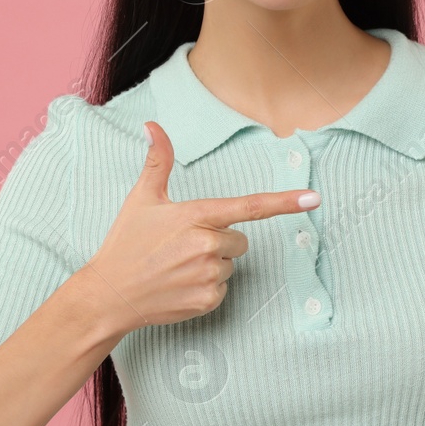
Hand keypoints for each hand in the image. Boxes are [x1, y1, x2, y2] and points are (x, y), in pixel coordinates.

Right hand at [77, 120, 319, 336]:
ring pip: (230, 265)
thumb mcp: (142, 199)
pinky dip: (205, 288)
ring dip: (211, 265)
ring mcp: (208, 275)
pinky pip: (222, 289)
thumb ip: (157, 161)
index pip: (250, 206)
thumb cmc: (126, 244)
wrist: (109, 294)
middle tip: (183, 246)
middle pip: (240, 240)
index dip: (285, 201)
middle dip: (220, 241)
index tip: (314, 198)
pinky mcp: (207, 300)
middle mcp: (207, 244)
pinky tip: (179, 285)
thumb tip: (152, 125)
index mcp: (196, 215)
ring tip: (177, 267)